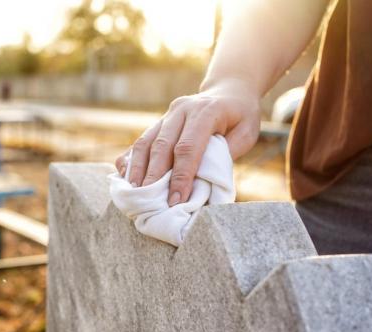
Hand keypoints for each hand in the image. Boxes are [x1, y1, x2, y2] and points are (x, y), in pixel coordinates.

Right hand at [115, 78, 260, 205]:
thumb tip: (201, 183)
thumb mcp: (245, 134)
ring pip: (146, 141)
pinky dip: (131, 159)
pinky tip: (125, 176)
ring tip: (134, 191)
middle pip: (161, 145)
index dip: (180, 175)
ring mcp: (167, 114)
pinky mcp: (159, 121)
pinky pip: (141, 140)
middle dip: (154, 176)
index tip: (176, 200)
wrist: (229, 91)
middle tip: (149, 201)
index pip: (187, 147)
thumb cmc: (240, 117)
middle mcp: (182, 109)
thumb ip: (225, 155)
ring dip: (137, 169)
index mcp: (205, 111)